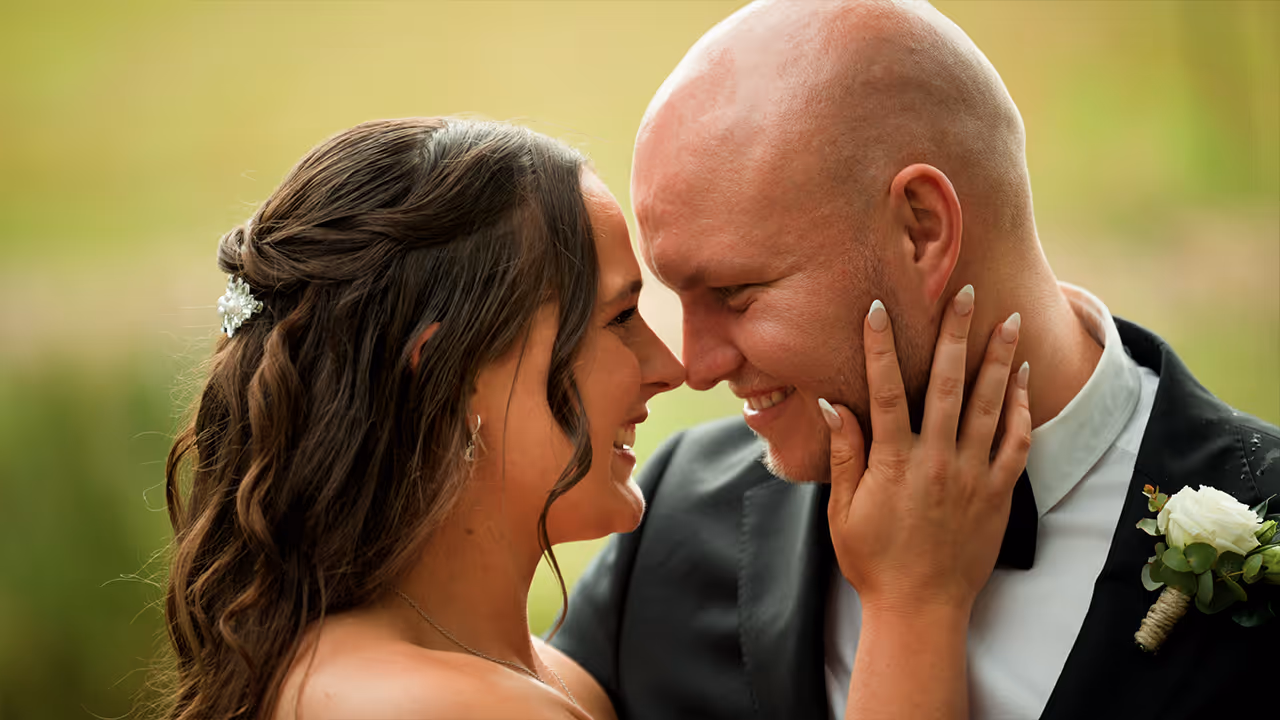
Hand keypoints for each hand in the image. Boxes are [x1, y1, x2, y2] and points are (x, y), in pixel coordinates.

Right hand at [823, 286, 1030, 616]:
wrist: (920, 609)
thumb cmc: (873, 561)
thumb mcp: (845, 511)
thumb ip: (847, 455)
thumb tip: (835, 406)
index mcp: (893, 463)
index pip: (884, 391)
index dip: (880, 347)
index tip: (878, 308)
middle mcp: (936, 461)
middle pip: (947, 385)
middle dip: (956, 334)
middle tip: (967, 292)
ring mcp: (971, 476)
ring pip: (988, 406)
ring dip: (998, 360)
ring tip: (1008, 320)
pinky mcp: (997, 494)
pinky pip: (1014, 444)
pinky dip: (1020, 409)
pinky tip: (1022, 379)